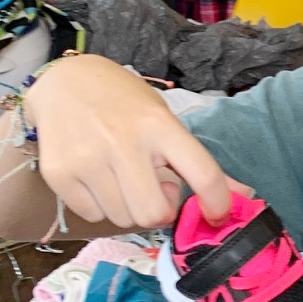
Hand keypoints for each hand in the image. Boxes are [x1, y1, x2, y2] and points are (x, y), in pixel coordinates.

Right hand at [26, 55, 236, 230]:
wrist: (66, 82)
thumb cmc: (124, 103)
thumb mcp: (165, 119)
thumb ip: (198, 161)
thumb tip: (244, 196)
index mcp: (160, 125)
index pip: (202, 173)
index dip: (217, 203)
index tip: (216, 215)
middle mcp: (123, 141)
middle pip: (153, 213)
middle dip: (160, 211)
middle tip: (155, 190)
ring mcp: (87, 158)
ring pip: (122, 219)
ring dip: (129, 208)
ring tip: (123, 178)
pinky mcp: (58, 173)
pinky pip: (92, 216)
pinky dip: (100, 206)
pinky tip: (98, 178)